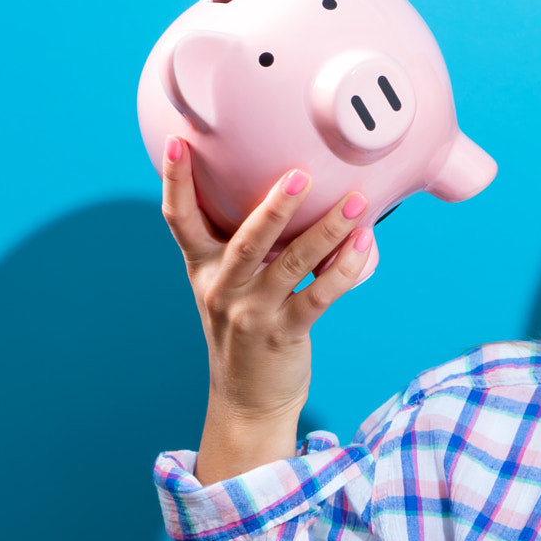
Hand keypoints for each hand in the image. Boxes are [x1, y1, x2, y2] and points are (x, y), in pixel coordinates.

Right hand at [159, 135, 374, 481]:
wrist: (248, 399)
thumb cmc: (244, 327)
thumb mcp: (228, 285)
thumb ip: (243, 243)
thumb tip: (283, 187)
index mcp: (202, 268)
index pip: (179, 219)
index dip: (175, 180)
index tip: (177, 141)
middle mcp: (222, 288)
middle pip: (246, 240)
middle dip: (274, 207)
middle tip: (299, 174)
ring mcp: (252, 313)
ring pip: (293, 264)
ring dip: (328, 231)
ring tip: (357, 203)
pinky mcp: (284, 333)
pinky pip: (320, 295)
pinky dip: (345, 270)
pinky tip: (365, 245)